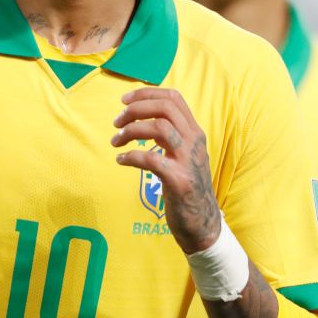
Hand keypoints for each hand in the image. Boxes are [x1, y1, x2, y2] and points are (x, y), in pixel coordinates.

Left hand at [112, 88, 221, 253]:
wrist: (202, 223)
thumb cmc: (187, 186)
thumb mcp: (184, 154)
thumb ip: (170, 134)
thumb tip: (142, 115)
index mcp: (195, 132)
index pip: (174, 98)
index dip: (147, 93)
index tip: (125, 100)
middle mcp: (194, 141)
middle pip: (165, 108)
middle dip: (135, 109)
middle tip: (117, 121)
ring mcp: (188, 160)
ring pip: (159, 128)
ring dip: (131, 130)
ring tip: (115, 141)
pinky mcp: (179, 181)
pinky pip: (151, 160)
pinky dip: (131, 156)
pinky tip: (121, 160)